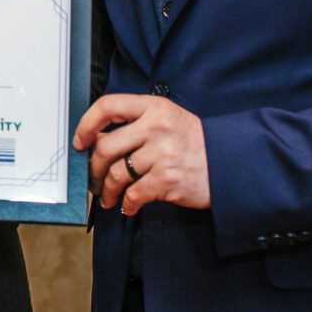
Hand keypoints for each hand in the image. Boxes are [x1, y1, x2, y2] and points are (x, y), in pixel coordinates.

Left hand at [72, 93, 211, 213]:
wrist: (230, 163)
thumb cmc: (196, 142)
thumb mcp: (168, 119)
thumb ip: (137, 124)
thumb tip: (99, 140)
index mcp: (153, 107)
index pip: (108, 106)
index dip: (86, 125)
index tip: (80, 141)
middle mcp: (156, 127)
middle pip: (105, 147)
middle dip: (94, 168)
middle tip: (94, 178)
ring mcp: (162, 154)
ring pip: (116, 174)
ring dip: (107, 190)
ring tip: (109, 196)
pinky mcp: (167, 179)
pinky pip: (133, 194)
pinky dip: (127, 203)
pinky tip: (129, 205)